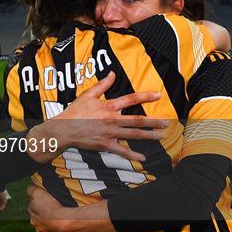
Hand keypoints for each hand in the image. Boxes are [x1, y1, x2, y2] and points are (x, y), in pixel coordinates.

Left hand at [27, 186, 70, 231]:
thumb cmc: (51, 206)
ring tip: (56, 216)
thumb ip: (31, 190)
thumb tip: (29, 190)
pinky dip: (54, 228)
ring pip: (44, 225)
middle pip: (37, 216)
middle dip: (42, 213)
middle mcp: (35, 224)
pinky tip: (59, 223)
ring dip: (48, 221)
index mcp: (31, 212)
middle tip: (51, 207)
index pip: (32, 205)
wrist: (63, 220)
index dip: (38, 201)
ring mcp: (43, 231)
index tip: (45, 199)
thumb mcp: (37, 192)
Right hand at [45, 71, 167, 161]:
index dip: (145, 96)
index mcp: (109, 106)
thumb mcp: (88, 95)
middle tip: (167, 123)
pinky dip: (132, 155)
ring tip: (161, 136)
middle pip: (137, 120)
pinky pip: (122, 151)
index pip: (131, 99)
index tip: (158, 95)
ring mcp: (110, 134)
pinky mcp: (106, 145)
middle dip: (154, 122)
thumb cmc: (75, 111)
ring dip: (149, 136)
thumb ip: (102, 85)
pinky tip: (143, 158)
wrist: (64, 129)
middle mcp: (112, 120)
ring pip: (133, 135)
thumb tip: (112, 73)